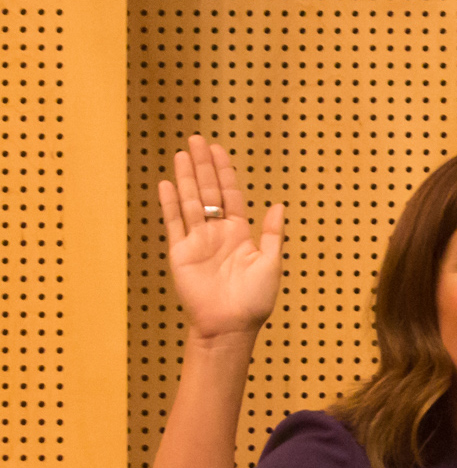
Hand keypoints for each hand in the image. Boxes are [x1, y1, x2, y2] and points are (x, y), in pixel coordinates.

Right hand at [157, 136, 285, 341]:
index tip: (219, 150)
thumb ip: (272, 234)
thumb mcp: (271, 264)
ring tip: (181, 154)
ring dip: (186, 178)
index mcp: (240, 234)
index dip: (225, 172)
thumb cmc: (254, 301)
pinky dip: (170, 204)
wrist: (230, 327)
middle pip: (209, 192)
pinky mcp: (181, 253)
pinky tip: (166, 184)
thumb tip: (278, 205)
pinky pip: (174, 224)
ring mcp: (197, 241)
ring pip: (191, 202)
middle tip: (196, 140)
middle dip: (203, 166)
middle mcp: (217, 233)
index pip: (231, 195)